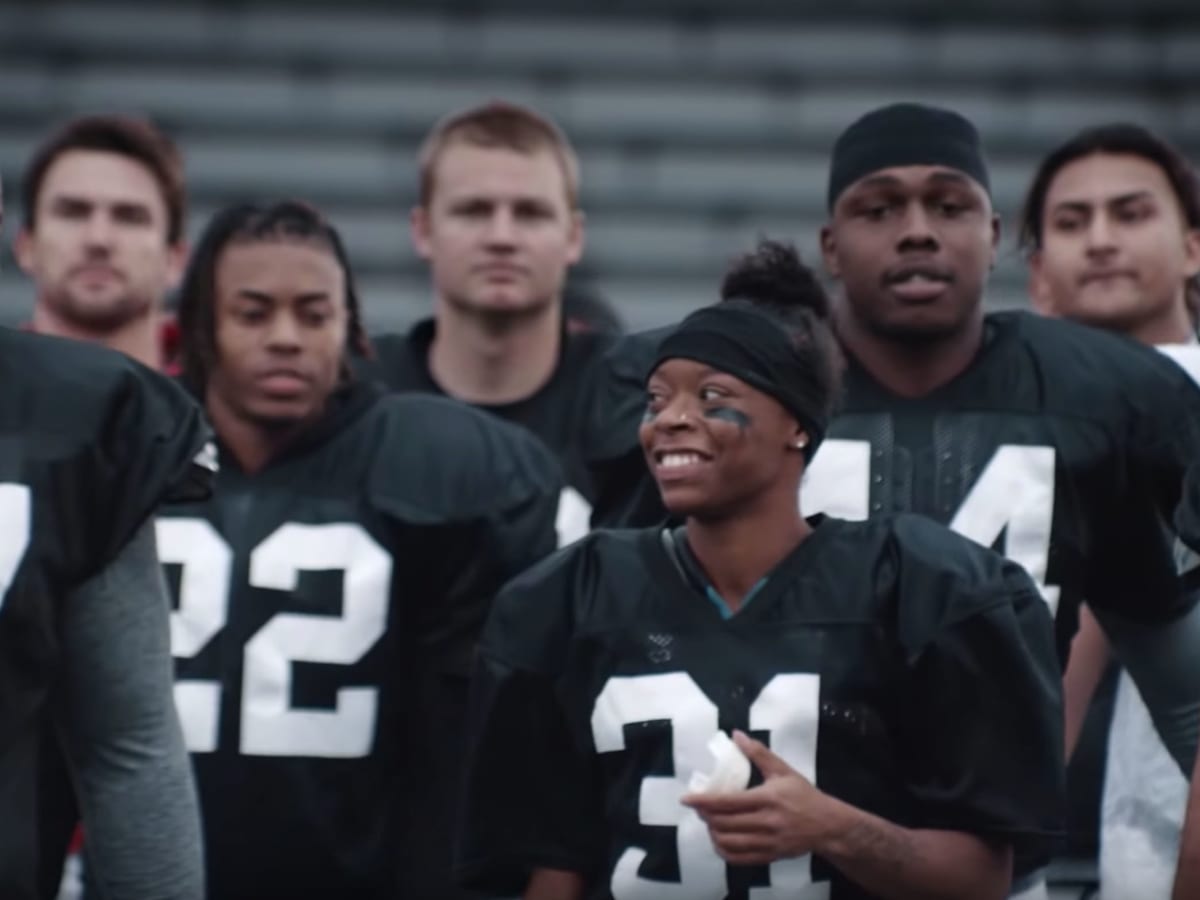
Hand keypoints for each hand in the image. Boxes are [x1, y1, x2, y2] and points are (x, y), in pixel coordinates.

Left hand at [681, 730, 836, 866]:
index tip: (686, 799)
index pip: (727, 803)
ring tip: (709, 822)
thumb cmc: (804, 795)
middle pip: (725, 824)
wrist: (828, 825)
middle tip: (698, 808)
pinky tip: (720, 841)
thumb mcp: (783, 770)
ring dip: (713, 834)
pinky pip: (740, 859)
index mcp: (767, 799)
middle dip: (705, 817)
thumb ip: (758, 753)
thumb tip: (736, 735)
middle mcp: (767, 822)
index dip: (703, 802)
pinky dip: (724, 851)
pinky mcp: (770, 856)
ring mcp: (768, 842)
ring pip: (730, 843)